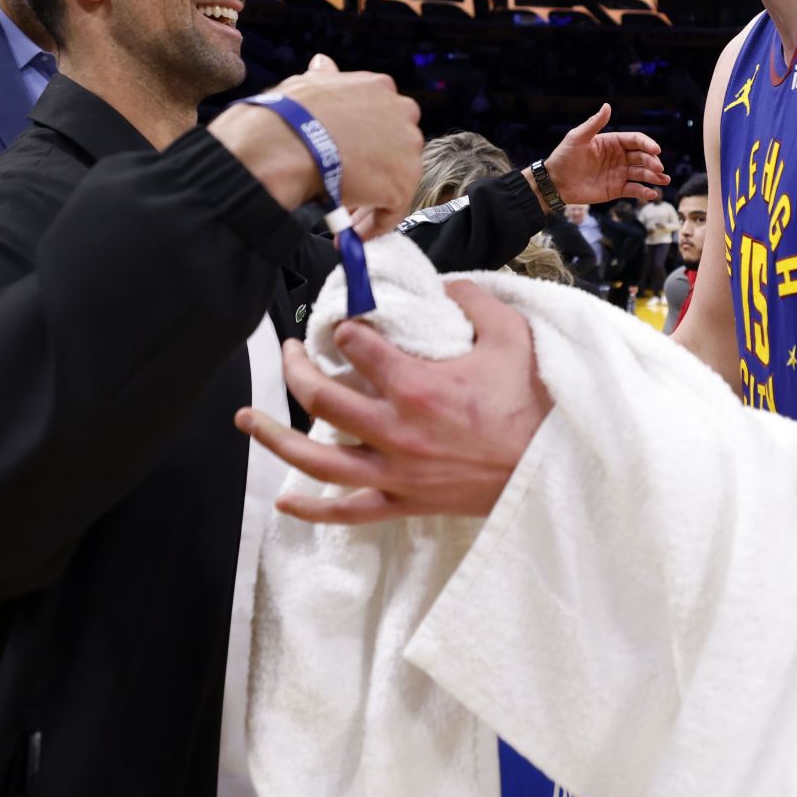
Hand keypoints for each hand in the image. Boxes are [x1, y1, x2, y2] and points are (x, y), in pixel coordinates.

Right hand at [210, 59, 421, 239]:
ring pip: (396, 182)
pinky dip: (374, 226)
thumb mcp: (308, 84)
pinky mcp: (402, 184)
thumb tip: (322, 64)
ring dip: (373, 202)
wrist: (283, 143)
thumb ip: (325, 78)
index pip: (385, 119)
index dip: (366, 144)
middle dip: (374, 172)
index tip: (348, 159)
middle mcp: (402, 113)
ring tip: (348, 222)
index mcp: (379, 87)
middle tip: (349, 192)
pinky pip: (392, 211)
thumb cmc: (286, 115)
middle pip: (397, 150)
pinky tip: (352, 232)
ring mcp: (406, 149)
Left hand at [237, 280, 548, 523]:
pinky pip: (346, 512)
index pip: (357, 347)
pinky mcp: (401, 502)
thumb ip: (474, 301)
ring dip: (276, 436)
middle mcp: (395, 430)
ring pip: (317, 457)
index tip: (345, 325)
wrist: (548, 470)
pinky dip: (312, 509)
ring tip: (247, 418)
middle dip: (296, 368)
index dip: (345, 329)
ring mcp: (394, 471)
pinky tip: (284, 500)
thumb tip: (447, 285)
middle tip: (290, 350)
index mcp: (417, 386)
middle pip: (322, 396)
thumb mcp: (510, 337)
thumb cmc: (529, 403)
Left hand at [542, 103, 668, 207]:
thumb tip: (608, 106)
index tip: (656, 150)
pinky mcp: (616, 189)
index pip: (635, 140)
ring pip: (642, 173)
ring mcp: (619, 173)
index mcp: (612, 142)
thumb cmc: (564, 157)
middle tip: (659, 168)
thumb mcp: (577, 138)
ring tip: (663, 180)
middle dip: (653, 161)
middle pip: (642, 157)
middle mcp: (619, 157)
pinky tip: (652, 194)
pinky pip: (634, 190)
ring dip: (654, 176)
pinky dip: (644, 192)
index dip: (647, 144)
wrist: (555, 182)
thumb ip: (594, 123)